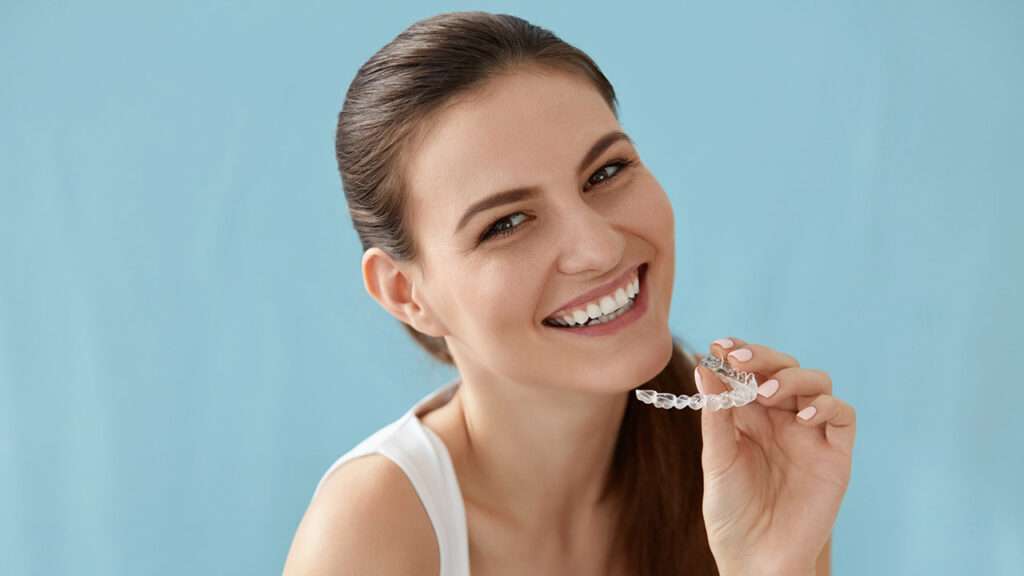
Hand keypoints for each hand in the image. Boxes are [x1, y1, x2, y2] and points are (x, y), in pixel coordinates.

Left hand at [694, 337, 855, 574]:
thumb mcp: (717, 461)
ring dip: (792, 377)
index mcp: (749, 417)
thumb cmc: (731, 514)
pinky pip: (843, 416)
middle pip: (783, 368)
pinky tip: (800, 417)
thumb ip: (716, 417)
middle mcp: (781, 419)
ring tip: (765, 392)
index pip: (749, 372)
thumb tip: (704, 368)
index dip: (738, 354)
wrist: (756, 560)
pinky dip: (825, 407)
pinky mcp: (835, 455)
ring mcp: (810, 435)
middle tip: (739, 359)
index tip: (719, 345)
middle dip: (762, 357)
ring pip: (816, 383)